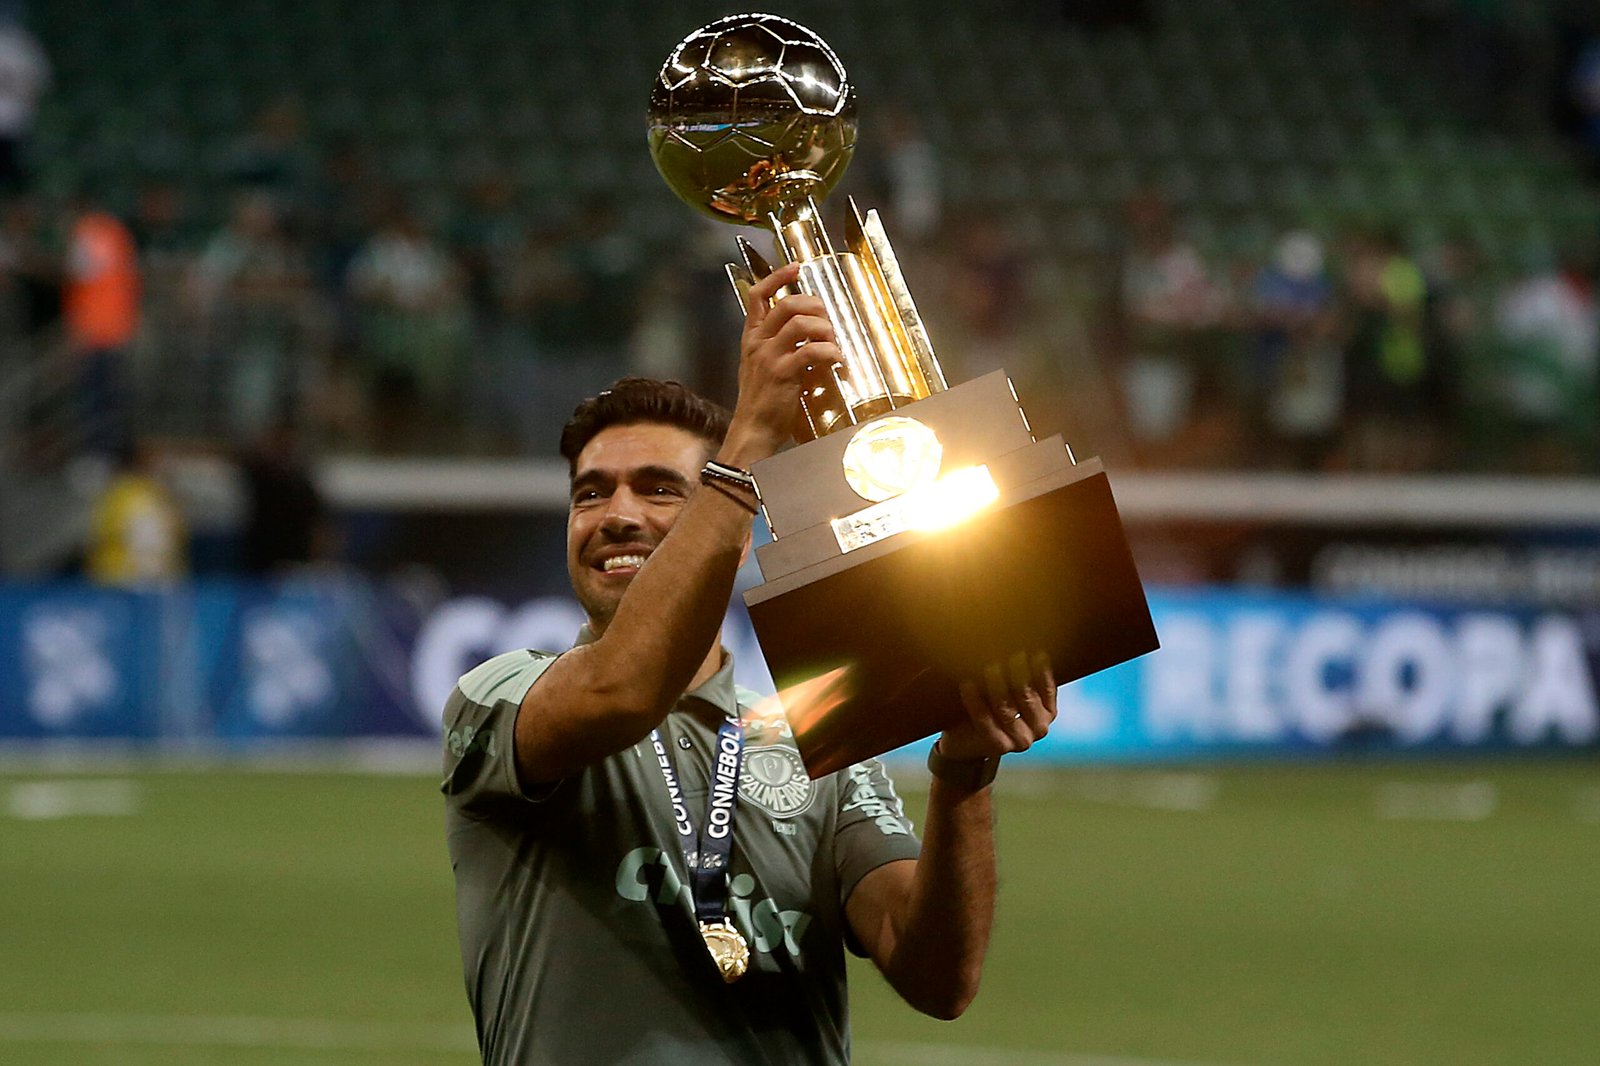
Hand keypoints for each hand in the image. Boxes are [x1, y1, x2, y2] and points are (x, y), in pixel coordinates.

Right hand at [719, 262, 842, 465]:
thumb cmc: (762, 401)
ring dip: (826, 330)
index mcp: (752, 337)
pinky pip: (813, 351)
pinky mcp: (784, 374)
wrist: (753, 430)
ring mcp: (770, 357)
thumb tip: (810, 332)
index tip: (797, 268)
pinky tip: (837, 362)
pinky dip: (831, 353)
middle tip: (828, 320)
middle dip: (815, 306)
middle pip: (788, 304)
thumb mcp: (761, 366)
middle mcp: (758, 342)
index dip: (778, 277)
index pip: (758, 295)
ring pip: (801, 324)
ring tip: (833, 344)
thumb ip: (779, 346)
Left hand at [939, 652, 1056, 761]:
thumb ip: (1018, 669)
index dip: (1036, 665)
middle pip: (1025, 694)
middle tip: (1004, 649)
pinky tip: (967, 683)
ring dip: (994, 683)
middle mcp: (1040, 727)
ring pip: (1005, 707)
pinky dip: (975, 700)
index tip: (1026, 645)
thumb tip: (1015, 634)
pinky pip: (984, 719)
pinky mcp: (999, 746)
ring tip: (986, 664)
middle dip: (1014, 669)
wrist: (968, 741)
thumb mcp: (1010, 688)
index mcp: (1048, 710)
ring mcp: (1021, 740)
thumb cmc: (992, 706)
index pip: (1045, 684)